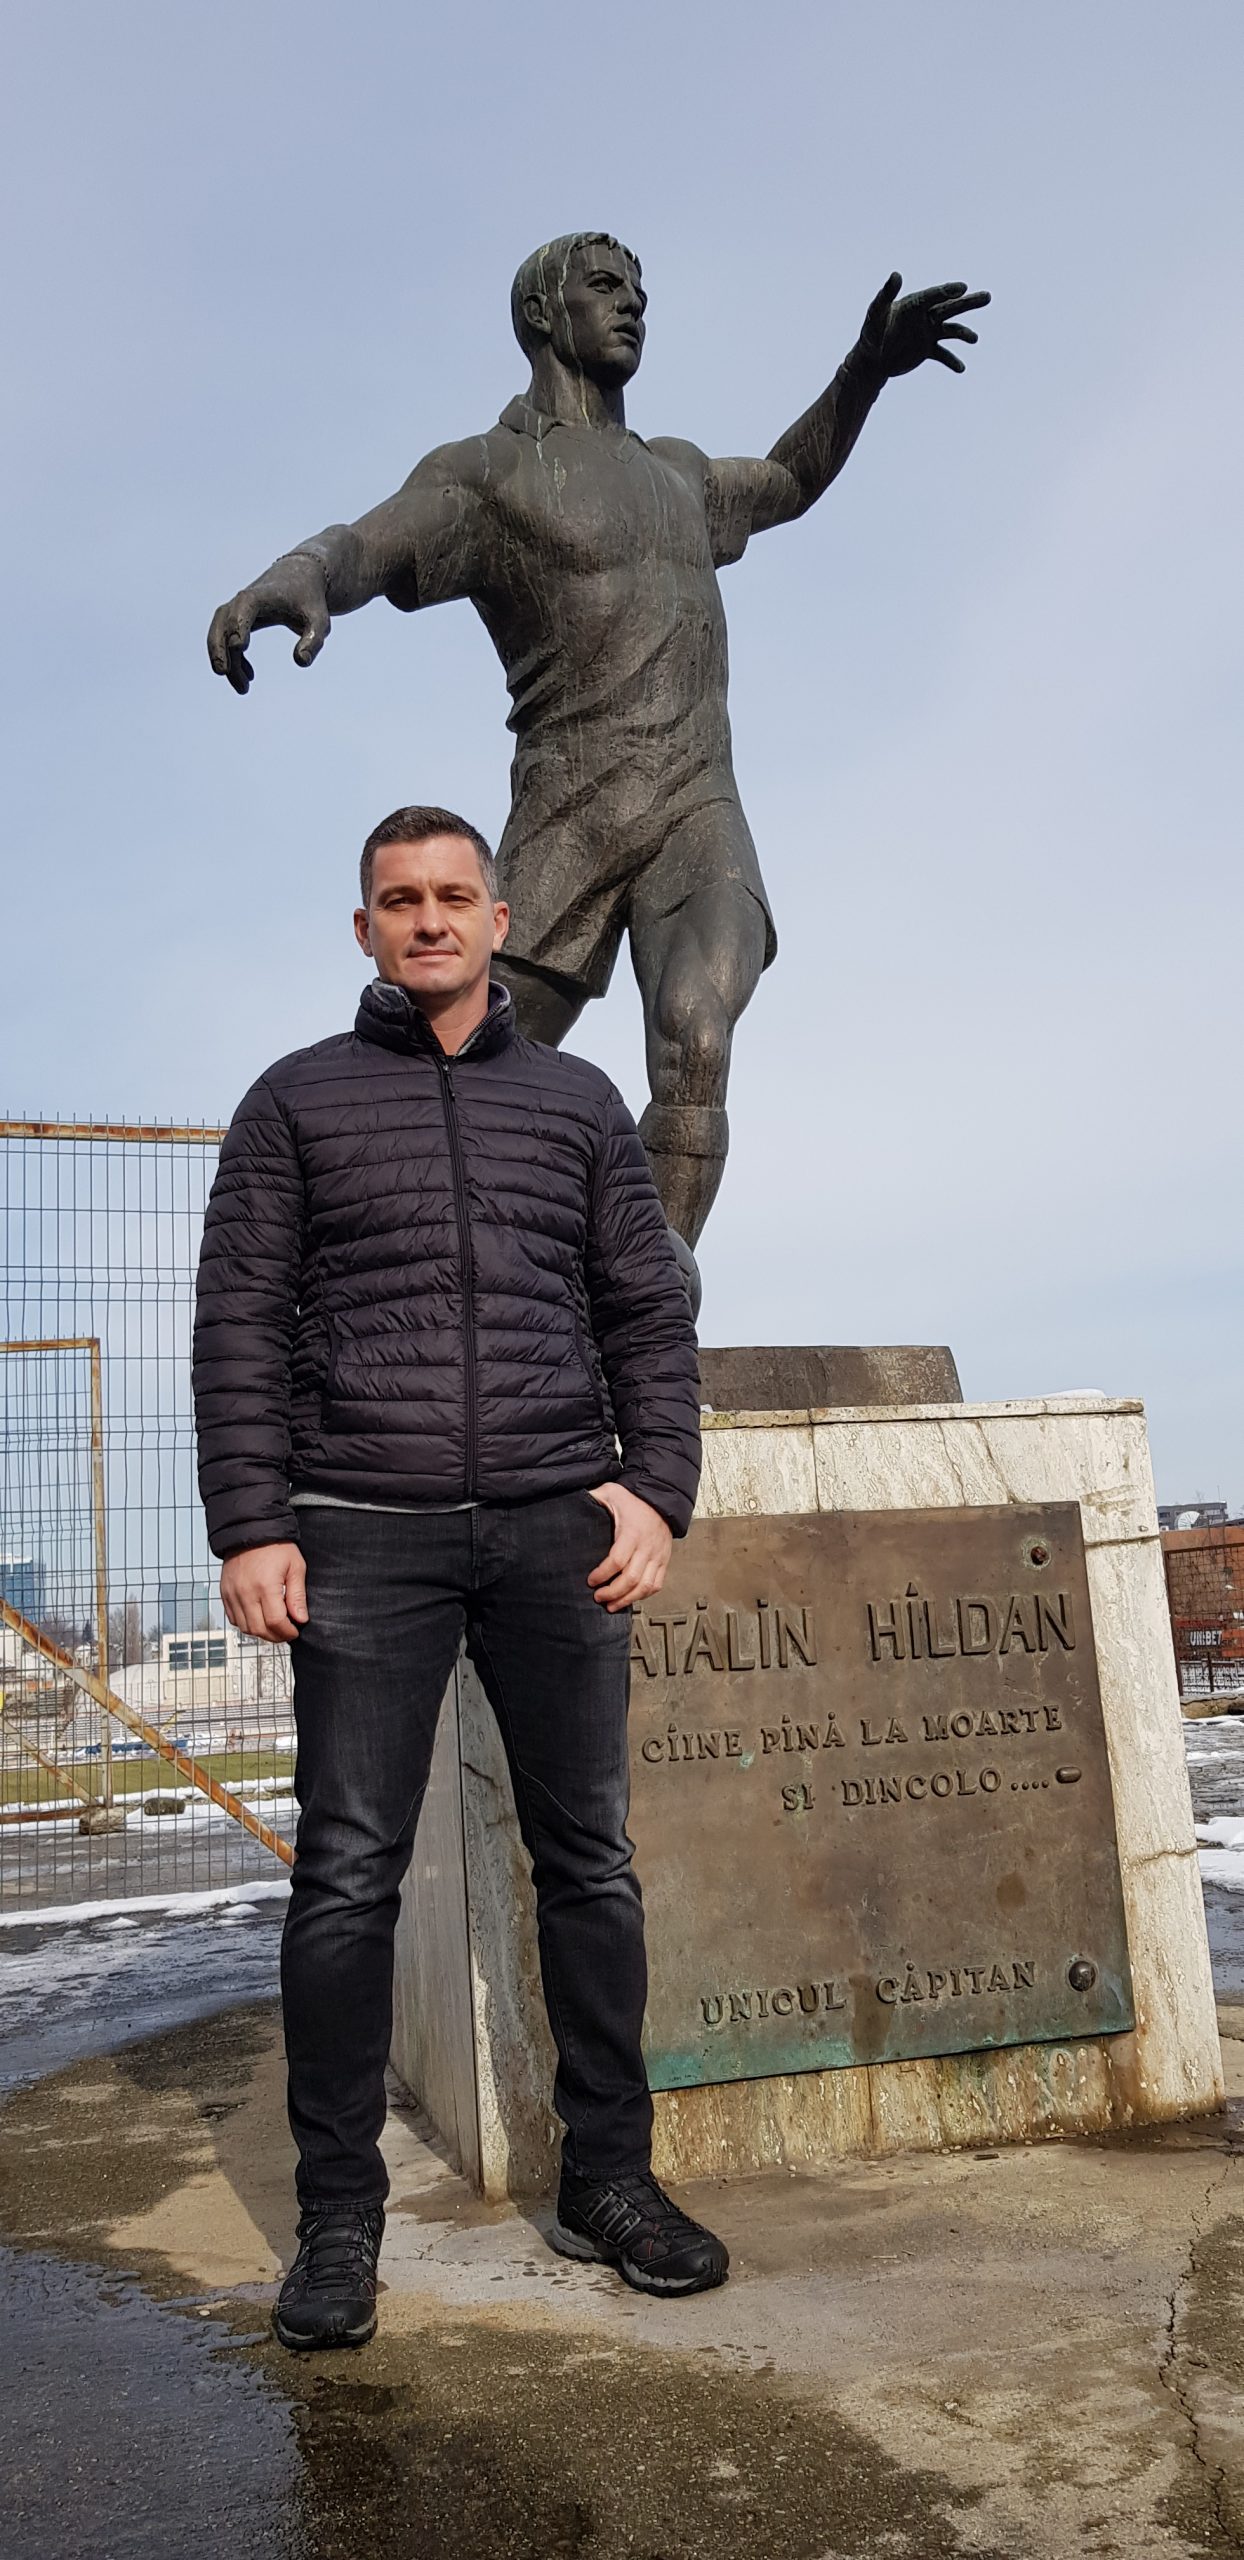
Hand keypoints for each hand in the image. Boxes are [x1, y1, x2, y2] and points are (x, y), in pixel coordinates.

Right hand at [207, 555, 330, 694]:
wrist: (300, 579)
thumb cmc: (310, 601)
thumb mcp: (320, 621)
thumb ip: (314, 641)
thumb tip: (300, 661)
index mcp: (260, 596)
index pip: (244, 608)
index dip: (239, 625)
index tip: (239, 647)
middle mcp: (242, 600)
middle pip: (222, 623)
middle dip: (219, 648)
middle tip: (223, 673)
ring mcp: (236, 609)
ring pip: (220, 635)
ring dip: (226, 661)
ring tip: (244, 689)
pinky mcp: (237, 619)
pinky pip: (227, 641)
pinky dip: (235, 660)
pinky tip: (250, 677)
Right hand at [220, 1542, 307, 1641]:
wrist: (250, 1530)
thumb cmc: (274, 1546)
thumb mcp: (295, 1567)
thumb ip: (298, 1596)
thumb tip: (300, 1619)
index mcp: (265, 1586)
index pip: (275, 1622)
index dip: (287, 1632)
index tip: (295, 1630)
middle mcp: (245, 1592)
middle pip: (259, 1629)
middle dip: (276, 1636)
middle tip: (286, 1632)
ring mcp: (232, 1594)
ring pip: (245, 1628)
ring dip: (261, 1632)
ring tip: (273, 1626)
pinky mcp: (225, 1593)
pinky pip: (233, 1619)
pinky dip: (246, 1624)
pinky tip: (258, 1617)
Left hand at [586, 1485, 672, 1612]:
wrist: (662, 1501)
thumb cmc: (634, 1500)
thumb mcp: (611, 1493)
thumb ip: (593, 1498)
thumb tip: (575, 1504)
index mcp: (632, 1532)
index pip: (617, 1560)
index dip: (602, 1574)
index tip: (590, 1581)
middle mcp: (647, 1546)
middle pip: (631, 1578)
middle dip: (613, 1592)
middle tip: (598, 1597)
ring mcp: (658, 1556)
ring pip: (645, 1586)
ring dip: (628, 1599)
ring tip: (612, 1605)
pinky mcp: (664, 1561)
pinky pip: (656, 1584)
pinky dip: (643, 1595)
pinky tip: (630, 1598)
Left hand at [858, 271, 989, 379]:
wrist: (871, 359)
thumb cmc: (871, 332)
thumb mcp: (876, 313)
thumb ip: (886, 295)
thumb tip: (896, 275)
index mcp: (914, 304)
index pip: (934, 296)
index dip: (948, 291)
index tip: (962, 288)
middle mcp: (925, 316)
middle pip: (950, 307)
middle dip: (969, 302)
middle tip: (988, 296)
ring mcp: (928, 333)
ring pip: (951, 330)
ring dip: (964, 334)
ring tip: (974, 339)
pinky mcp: (927, 350)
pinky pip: (944, 355)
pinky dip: (952, 361)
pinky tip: (961, 368)